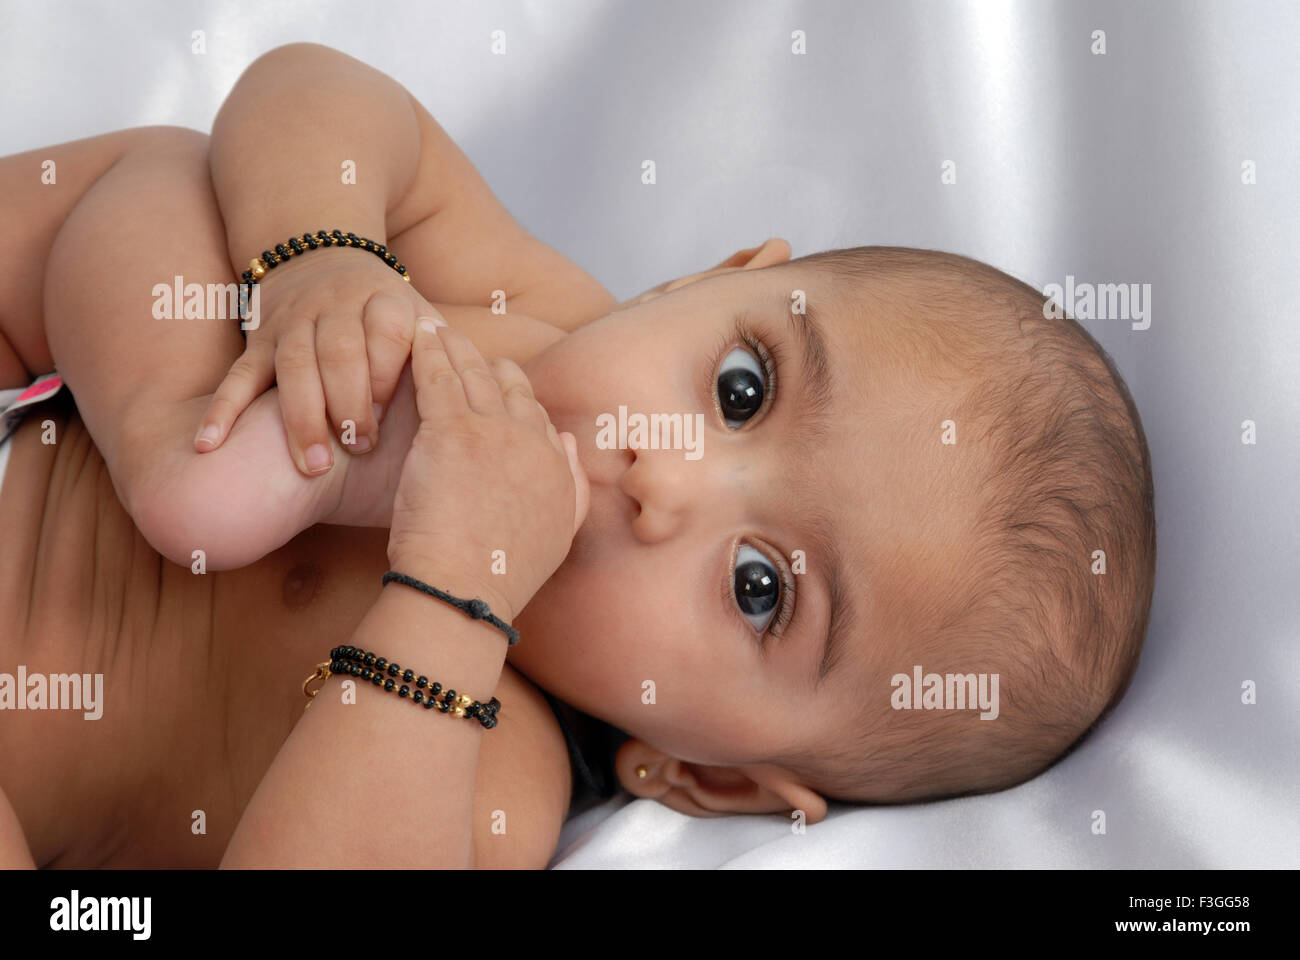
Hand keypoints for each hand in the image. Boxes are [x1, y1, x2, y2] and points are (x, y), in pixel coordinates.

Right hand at [193, 245, 435, 475]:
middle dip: (349, 405)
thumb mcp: (423, 318)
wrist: (320, 254)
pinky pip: (238, 377)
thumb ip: (448, 355)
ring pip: (293, 368)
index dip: (387, 376)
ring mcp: (292, 324)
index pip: (387, 333)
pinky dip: (222, 412)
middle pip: (339, 354)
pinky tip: (209, 448)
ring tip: (312, 467)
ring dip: (301, 418)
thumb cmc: (387, 313)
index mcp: (385, 301)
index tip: (392, 416)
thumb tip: (492, 402)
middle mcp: (336, 307)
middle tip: (360, 450)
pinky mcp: (258, 342)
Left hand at [387, 314, 588, 623]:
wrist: (464, 590)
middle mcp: (530, 439)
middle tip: (459, 343)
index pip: (535, 410)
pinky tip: (417, 333)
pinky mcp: (450, 431)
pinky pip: (438, 376)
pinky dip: (428, 351)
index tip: (492, 380)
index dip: (512, 391)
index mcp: (555, 464)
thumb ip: (572, 483)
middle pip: (508, 383)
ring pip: (473, 372)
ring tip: (435, 328)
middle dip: (484, 361)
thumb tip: (566, 441)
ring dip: (453, 346)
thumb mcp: (559, 532)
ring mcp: (492, 431)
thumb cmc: (501, 574)